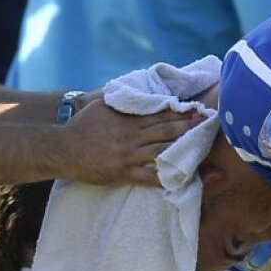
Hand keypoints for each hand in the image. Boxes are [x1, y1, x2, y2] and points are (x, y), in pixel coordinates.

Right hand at [58, 100, 203, 185]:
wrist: (63, 149)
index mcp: (128, 119)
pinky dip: (165, 178)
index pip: (160, 113)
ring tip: (201, 149)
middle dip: (188, 127)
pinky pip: (148, 178)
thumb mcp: (102, 106)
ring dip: (183, 150)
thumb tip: (140, 91)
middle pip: (165, 131)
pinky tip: (181, 179)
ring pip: (161, 152)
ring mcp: (128, 156)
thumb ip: (123, 101)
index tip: (197, 108)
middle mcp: (131, 136)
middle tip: (208, 123)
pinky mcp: (123, 173)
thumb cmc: (82, 126)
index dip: (180, 111)